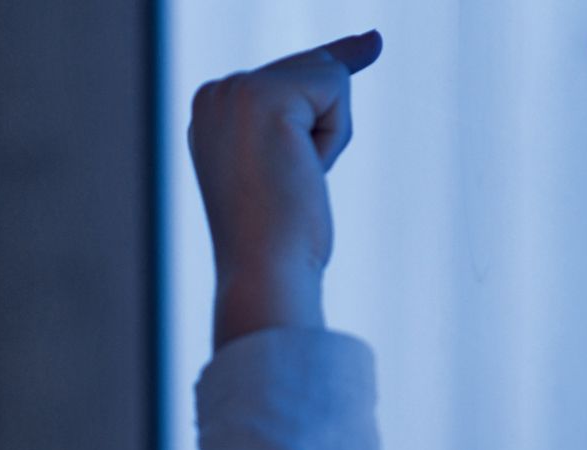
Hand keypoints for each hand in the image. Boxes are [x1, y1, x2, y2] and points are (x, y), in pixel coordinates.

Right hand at [188, 30, 381, 347]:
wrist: (264, 275)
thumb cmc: (282, 238)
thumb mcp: (291, 158)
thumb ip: (312, 100)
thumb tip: (374, 36)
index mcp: (212, 112)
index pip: (290, 77)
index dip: (319, 107)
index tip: (324, 115)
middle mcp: (214, 94)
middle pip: (313, 69)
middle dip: (324, 127)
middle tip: (292, 182)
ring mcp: (234, 91)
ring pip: (328, 76)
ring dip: (330, 136)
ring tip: (293, 182)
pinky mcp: (262, 95)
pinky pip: (338, 88)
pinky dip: (335, 137)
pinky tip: (301, 172)